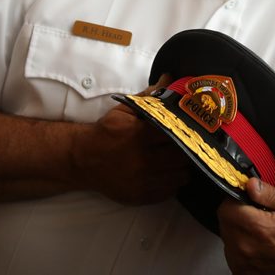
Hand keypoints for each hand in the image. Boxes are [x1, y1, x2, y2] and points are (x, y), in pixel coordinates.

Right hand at [73, 75, 189, 204]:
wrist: (84, 158)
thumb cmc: (107, 131)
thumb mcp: (125, 109)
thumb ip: (149, 95)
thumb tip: (169, 78)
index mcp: (139, 135)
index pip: (175, 133)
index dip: (186, 130)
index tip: (191, 127)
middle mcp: (142, 160)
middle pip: (181, 156)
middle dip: (187, 148)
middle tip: (188, 142)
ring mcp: (142, 181)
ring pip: (180, 176)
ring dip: (183, 166)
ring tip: (179, 157)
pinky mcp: (141, 196)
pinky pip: (170, 191)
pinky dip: (173, 181)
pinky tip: (169, 171)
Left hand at [217, 178, 274, 274]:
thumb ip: (270, 193)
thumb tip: (250, 184)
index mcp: (262, 229)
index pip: (228, 208)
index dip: (234, 198)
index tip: (244, 197)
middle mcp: (250, 248)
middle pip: (224, 221)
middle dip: (234, 212)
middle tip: (252, 211)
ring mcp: (246, 264)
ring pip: (226, 235)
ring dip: (235, 228)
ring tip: (256, 227)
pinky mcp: (245, 272)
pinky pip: (230, 251)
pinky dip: (238, 243)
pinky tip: (254, 241)